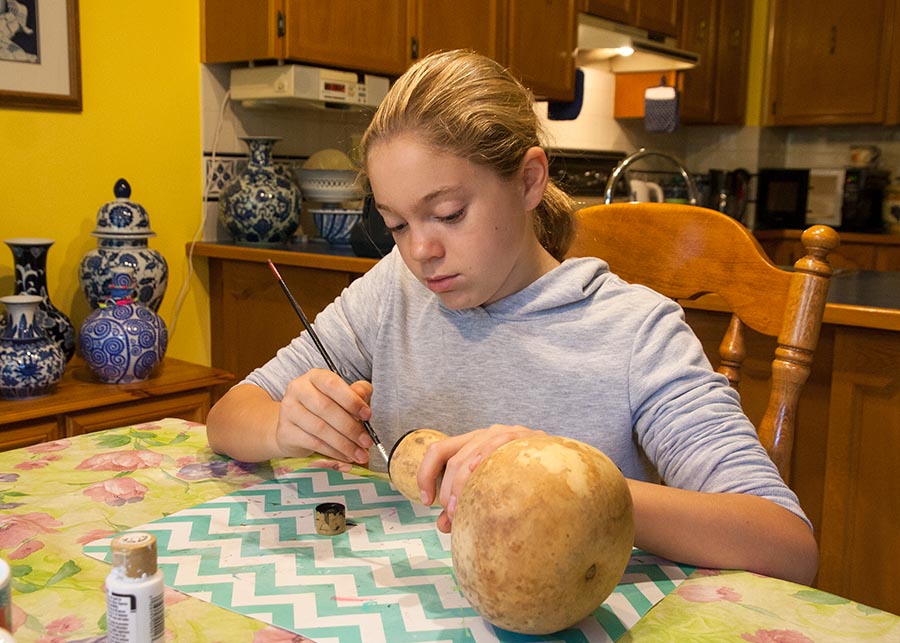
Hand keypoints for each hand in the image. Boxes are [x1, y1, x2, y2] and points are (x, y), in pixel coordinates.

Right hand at [274, 368, 373, 464]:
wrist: (295, 427)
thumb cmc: (324, 409)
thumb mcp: (344, 397)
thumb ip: (358, 393)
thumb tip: (363, 395)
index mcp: (315, 377)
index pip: (332, 385)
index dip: (351, 400)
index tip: (367, 415)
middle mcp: (298, 389)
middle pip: (326, 408)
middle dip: (351, 428)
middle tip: (367, 441)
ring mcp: (289, 410)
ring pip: (320, 428)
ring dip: (344, 444)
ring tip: (360, 454)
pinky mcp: (285, 431)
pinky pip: (313, 443)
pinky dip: (333, 452)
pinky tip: (346, 456)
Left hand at [417, 424, 545, 531]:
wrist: (565, 467)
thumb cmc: (525, 480)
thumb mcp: (491, 490)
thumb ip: (465, 506)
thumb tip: (442, 526)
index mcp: (473, 444)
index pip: (438, 451)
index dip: (425, 475)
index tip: (426, 502)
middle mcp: (485, 434)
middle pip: (451, 458)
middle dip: (447, 491)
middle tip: (453, 517)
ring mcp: (504, 433)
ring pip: (469, 456)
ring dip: (460, 487)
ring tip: (462, 512)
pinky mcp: (524, 437)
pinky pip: (497, 444)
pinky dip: (483, 458)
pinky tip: (478, 475)